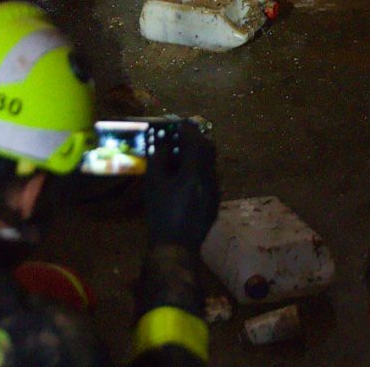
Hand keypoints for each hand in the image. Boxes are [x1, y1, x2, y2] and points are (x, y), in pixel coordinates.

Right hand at [144, 120, 218, 250]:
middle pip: (208, 150)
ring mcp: (215, 191)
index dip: (188, 129)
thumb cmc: (161, 214)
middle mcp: (210, 178)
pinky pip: (210, 178)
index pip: (195, 142)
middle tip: (185, 133)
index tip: (180, 122)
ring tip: (184, 153)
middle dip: (198, 139)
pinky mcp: (215, 202)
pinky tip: (188, 176)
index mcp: (195, 172)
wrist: (176, 246)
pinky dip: (200, 170)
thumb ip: (160, 159)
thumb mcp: (154, 184)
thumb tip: (165, 142)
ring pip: (211, 164)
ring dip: (200, 154)